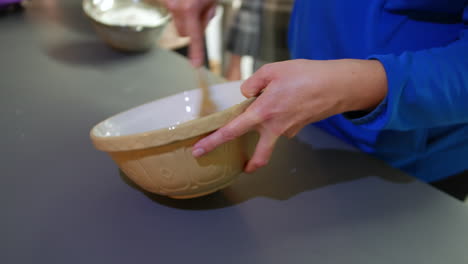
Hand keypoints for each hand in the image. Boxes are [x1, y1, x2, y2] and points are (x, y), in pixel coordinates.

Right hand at [163, 0, 216, 65]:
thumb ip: (206, 18)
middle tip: (200, 13)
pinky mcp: (166, 1)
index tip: (196, 64)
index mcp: (189, 8)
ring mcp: (168, 3)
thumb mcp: (212, 2)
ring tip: (194, 3)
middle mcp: (175, 6)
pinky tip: (186, 1)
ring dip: (185, 18)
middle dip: (191, 28)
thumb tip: (200, 29)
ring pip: (178, 23)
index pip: (194, 37)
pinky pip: (174, 13)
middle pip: (183, 32)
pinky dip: (180, 10)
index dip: (196, 52)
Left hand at [192, 59, 387, 171]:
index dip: (213, 142)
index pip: (232, 131)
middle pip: (261, 156)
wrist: (338, 85)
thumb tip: (247, 93)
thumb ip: (254, 82)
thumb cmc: (305, 75)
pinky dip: (282, 116)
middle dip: (251, 164)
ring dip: (269, 125)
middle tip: (243, 166)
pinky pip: (285, 124)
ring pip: (273, 133)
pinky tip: (290, 101)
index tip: (200, 151)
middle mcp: (275, 127)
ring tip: (280, 100)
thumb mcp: (273, 70)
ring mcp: (290, 130)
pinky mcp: (300, 127)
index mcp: (262, 112)